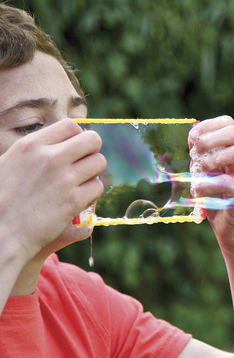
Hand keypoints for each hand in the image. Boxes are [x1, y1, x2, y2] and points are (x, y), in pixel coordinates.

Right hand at [0, 118, 104, 260]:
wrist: (0, 232)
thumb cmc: (1, 199)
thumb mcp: (8, 163)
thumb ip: (34, 151)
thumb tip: (58, 143)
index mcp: (31, 145)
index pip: (70, 126)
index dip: (77, 137)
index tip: (73, 149)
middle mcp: (49, 158)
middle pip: (92, 140)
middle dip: (92, 151)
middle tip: (84, 164)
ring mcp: (64, 179)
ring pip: (99, 163)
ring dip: (94, 172)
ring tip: (81, 182)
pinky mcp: (74, 201)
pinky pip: (97, 187)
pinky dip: (92, 193)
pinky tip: (80, 199)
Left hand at [188, 115, 233, 249]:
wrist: (231, 228)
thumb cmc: (218, 197)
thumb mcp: (206, 171)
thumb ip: (201, 154)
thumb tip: (193, 133)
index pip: (228, 123)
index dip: (208, 126)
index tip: (193, 139)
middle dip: (209, 139)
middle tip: (196, 155)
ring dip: (210, 161)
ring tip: (199, 174)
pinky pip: (226, 181)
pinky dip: (206, 185)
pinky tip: (199, 192)